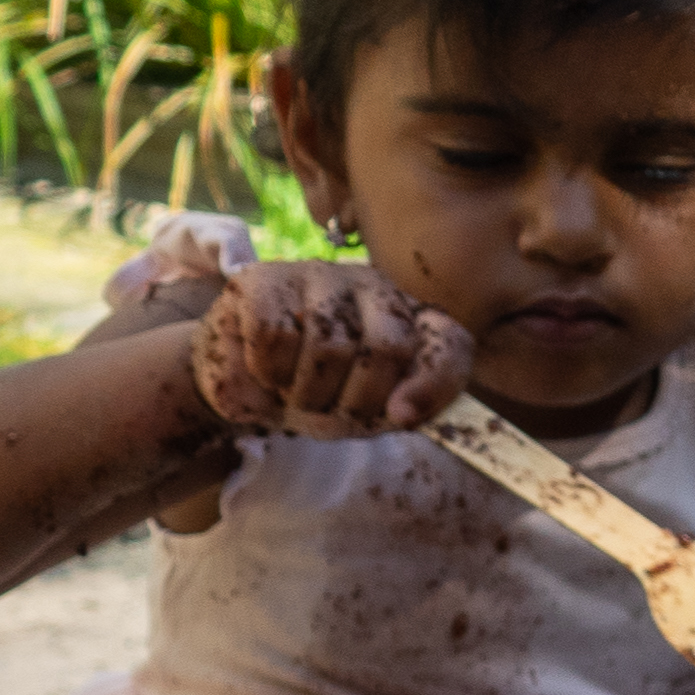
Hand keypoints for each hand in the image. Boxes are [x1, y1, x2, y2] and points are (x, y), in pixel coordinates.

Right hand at [187, 260, 472, 437]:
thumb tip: (404, 413)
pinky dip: (266, 371)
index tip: (400, 418)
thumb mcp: (366, 414)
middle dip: (355, 400)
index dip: (432, 386)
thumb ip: (399, 412)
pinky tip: (264, 369)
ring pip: (328, 345)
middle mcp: (373, 288)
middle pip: (388, 348)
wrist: (244, 384)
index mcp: (411, 321)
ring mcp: (319, 276)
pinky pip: (274, 336)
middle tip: (327, 408)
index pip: (449, 345)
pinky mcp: (264, 279)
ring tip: (292, 390)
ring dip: (304, 393)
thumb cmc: (317, 394)